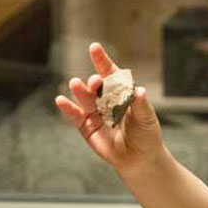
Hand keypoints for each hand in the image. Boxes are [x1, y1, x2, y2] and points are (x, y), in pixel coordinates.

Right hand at [55, 43, 164, 170]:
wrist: (140, 159)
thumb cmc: (146, 135)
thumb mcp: (146, 118)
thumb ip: (140, 105)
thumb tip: (139, 90)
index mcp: (121, 93)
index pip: (111, 74)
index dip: (102, 61)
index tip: (94, 47)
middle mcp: (106, 100)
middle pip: (96, 86)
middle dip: (94, 81)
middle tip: (95, 81)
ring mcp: (95, 113)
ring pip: (85, 99)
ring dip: (80, 91)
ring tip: (75, 83)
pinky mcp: (86, 127)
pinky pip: (75, 116)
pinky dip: (68, 108)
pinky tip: (60, 100)